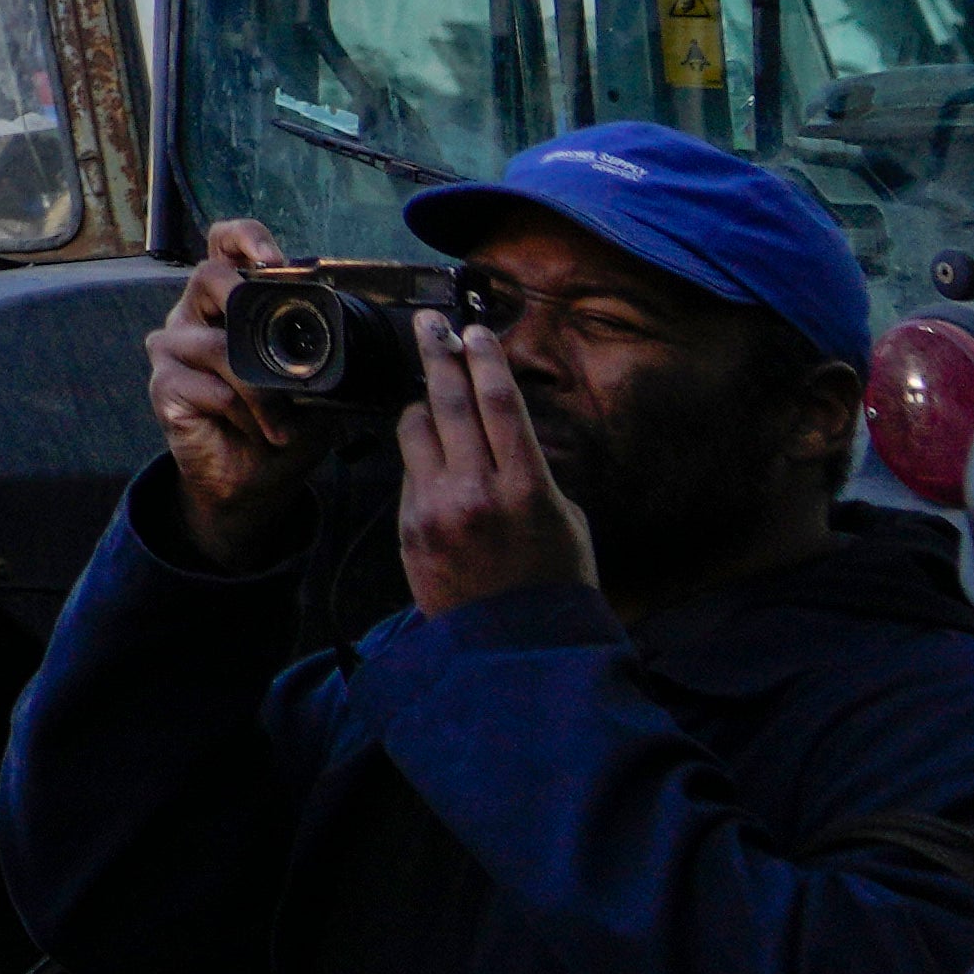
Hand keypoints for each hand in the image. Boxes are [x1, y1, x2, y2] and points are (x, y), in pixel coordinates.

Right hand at [151, 224, 316, 557]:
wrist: (256, 480)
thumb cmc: (285, 426)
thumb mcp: (317, 386)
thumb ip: (319, 354)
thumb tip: (342, 336)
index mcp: (231, 305)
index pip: (224, 246)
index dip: (245, 239)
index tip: (274, 260)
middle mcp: (194, 316)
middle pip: (208, 277)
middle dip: (248, 307)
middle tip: (277, 350)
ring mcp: (173, 350)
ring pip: (216, 345)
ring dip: (261, 391)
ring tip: (282, 423)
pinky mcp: (164, 387)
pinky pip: (209, 388)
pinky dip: (246, 415)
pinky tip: (259, 432)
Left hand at [400, 304, 587, 612]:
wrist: (516, 649)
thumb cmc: (554, 584)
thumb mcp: (566, 522)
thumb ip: (532, 473)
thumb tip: (502, 430)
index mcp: (527, 489)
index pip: (500, 405)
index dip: (485, 360)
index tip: (475, 332)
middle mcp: (477, 493)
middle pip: (449, 403)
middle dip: (438, 356)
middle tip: (430, 325)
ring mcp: (435, 509)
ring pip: (414, 429)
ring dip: (422, 407)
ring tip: (433, 397)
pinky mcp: (407, 527)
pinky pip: (407, 472)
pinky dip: (420, 458)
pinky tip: (433, 459)